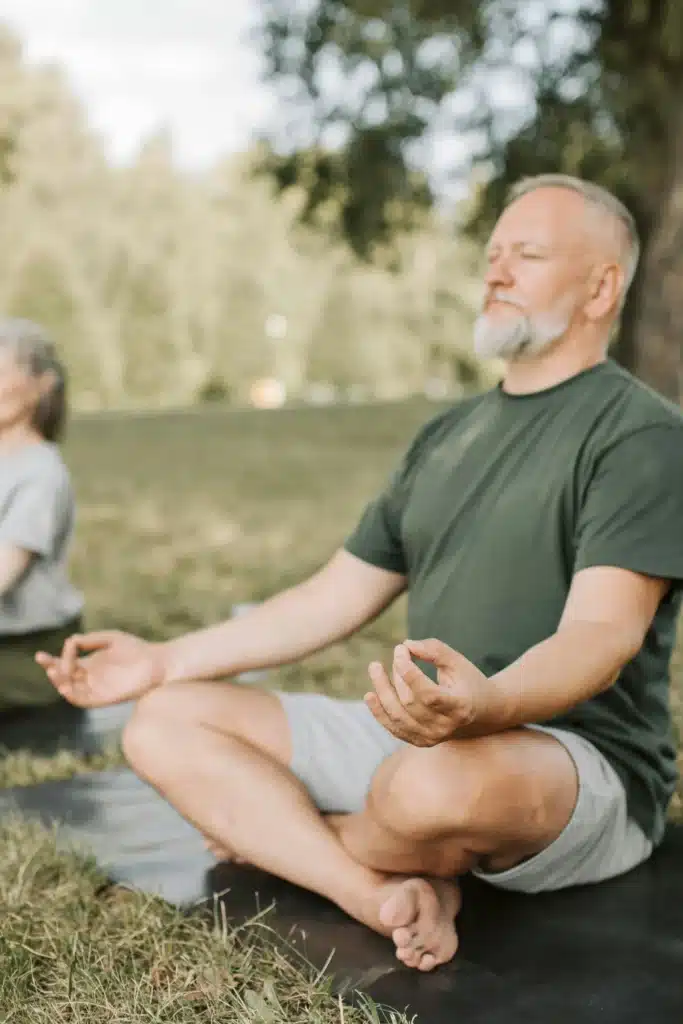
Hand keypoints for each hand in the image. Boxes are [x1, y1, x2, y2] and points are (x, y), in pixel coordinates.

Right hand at [35, 630, 166, 707]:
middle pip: (64, 679)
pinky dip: (73, 696)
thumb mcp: (109, 638)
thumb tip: (69, 643)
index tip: (40, 657)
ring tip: (55, 674)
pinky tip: (66, 686)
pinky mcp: (106, 699)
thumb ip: (89, 640)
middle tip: (47, 665)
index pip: (65, 665)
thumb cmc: (136, 648)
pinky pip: (85, 701)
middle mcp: (91, 678)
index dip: (50, 662)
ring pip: (72, 691)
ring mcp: (98, 689)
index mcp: (90, 664)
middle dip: (53, 672)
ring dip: (60, 684)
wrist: (158, 662)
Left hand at [365, 638, 488, 745]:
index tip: (400, 649)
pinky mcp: (422, 741)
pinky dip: (379, 713)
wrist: (482, 713)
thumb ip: (435, 650)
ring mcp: (433, 737)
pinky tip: (370, 695)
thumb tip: (406, 645)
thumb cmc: (467, 681)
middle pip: (410, 702)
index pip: (428, 694)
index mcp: (460, 706)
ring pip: (398, 717)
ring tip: (375, 667)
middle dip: (397, 674)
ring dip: (382, 691)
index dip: (409, 672)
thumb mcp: (458, 662)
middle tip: (397, 652)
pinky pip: (394, 729)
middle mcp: (446, 727)